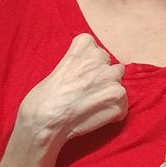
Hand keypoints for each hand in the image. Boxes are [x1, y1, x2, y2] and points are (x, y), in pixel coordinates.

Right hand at [17, 34, 127, 148]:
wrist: (44, 120)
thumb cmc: (43, 98)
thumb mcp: (58, 68)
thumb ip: (78, 65)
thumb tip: (87, 74)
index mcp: (84, 46)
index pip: (96, 49)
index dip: (90, 65)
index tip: (81, 76)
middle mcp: (100, 58)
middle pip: (111, 67)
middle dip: (103, 80)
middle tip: (88, 94)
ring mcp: (111, 78)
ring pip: (118, 86)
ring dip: (109, 96)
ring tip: (91, 106)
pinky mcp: (117, 98)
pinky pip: (122, 106)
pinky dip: (113, 113)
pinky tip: (96, 117)